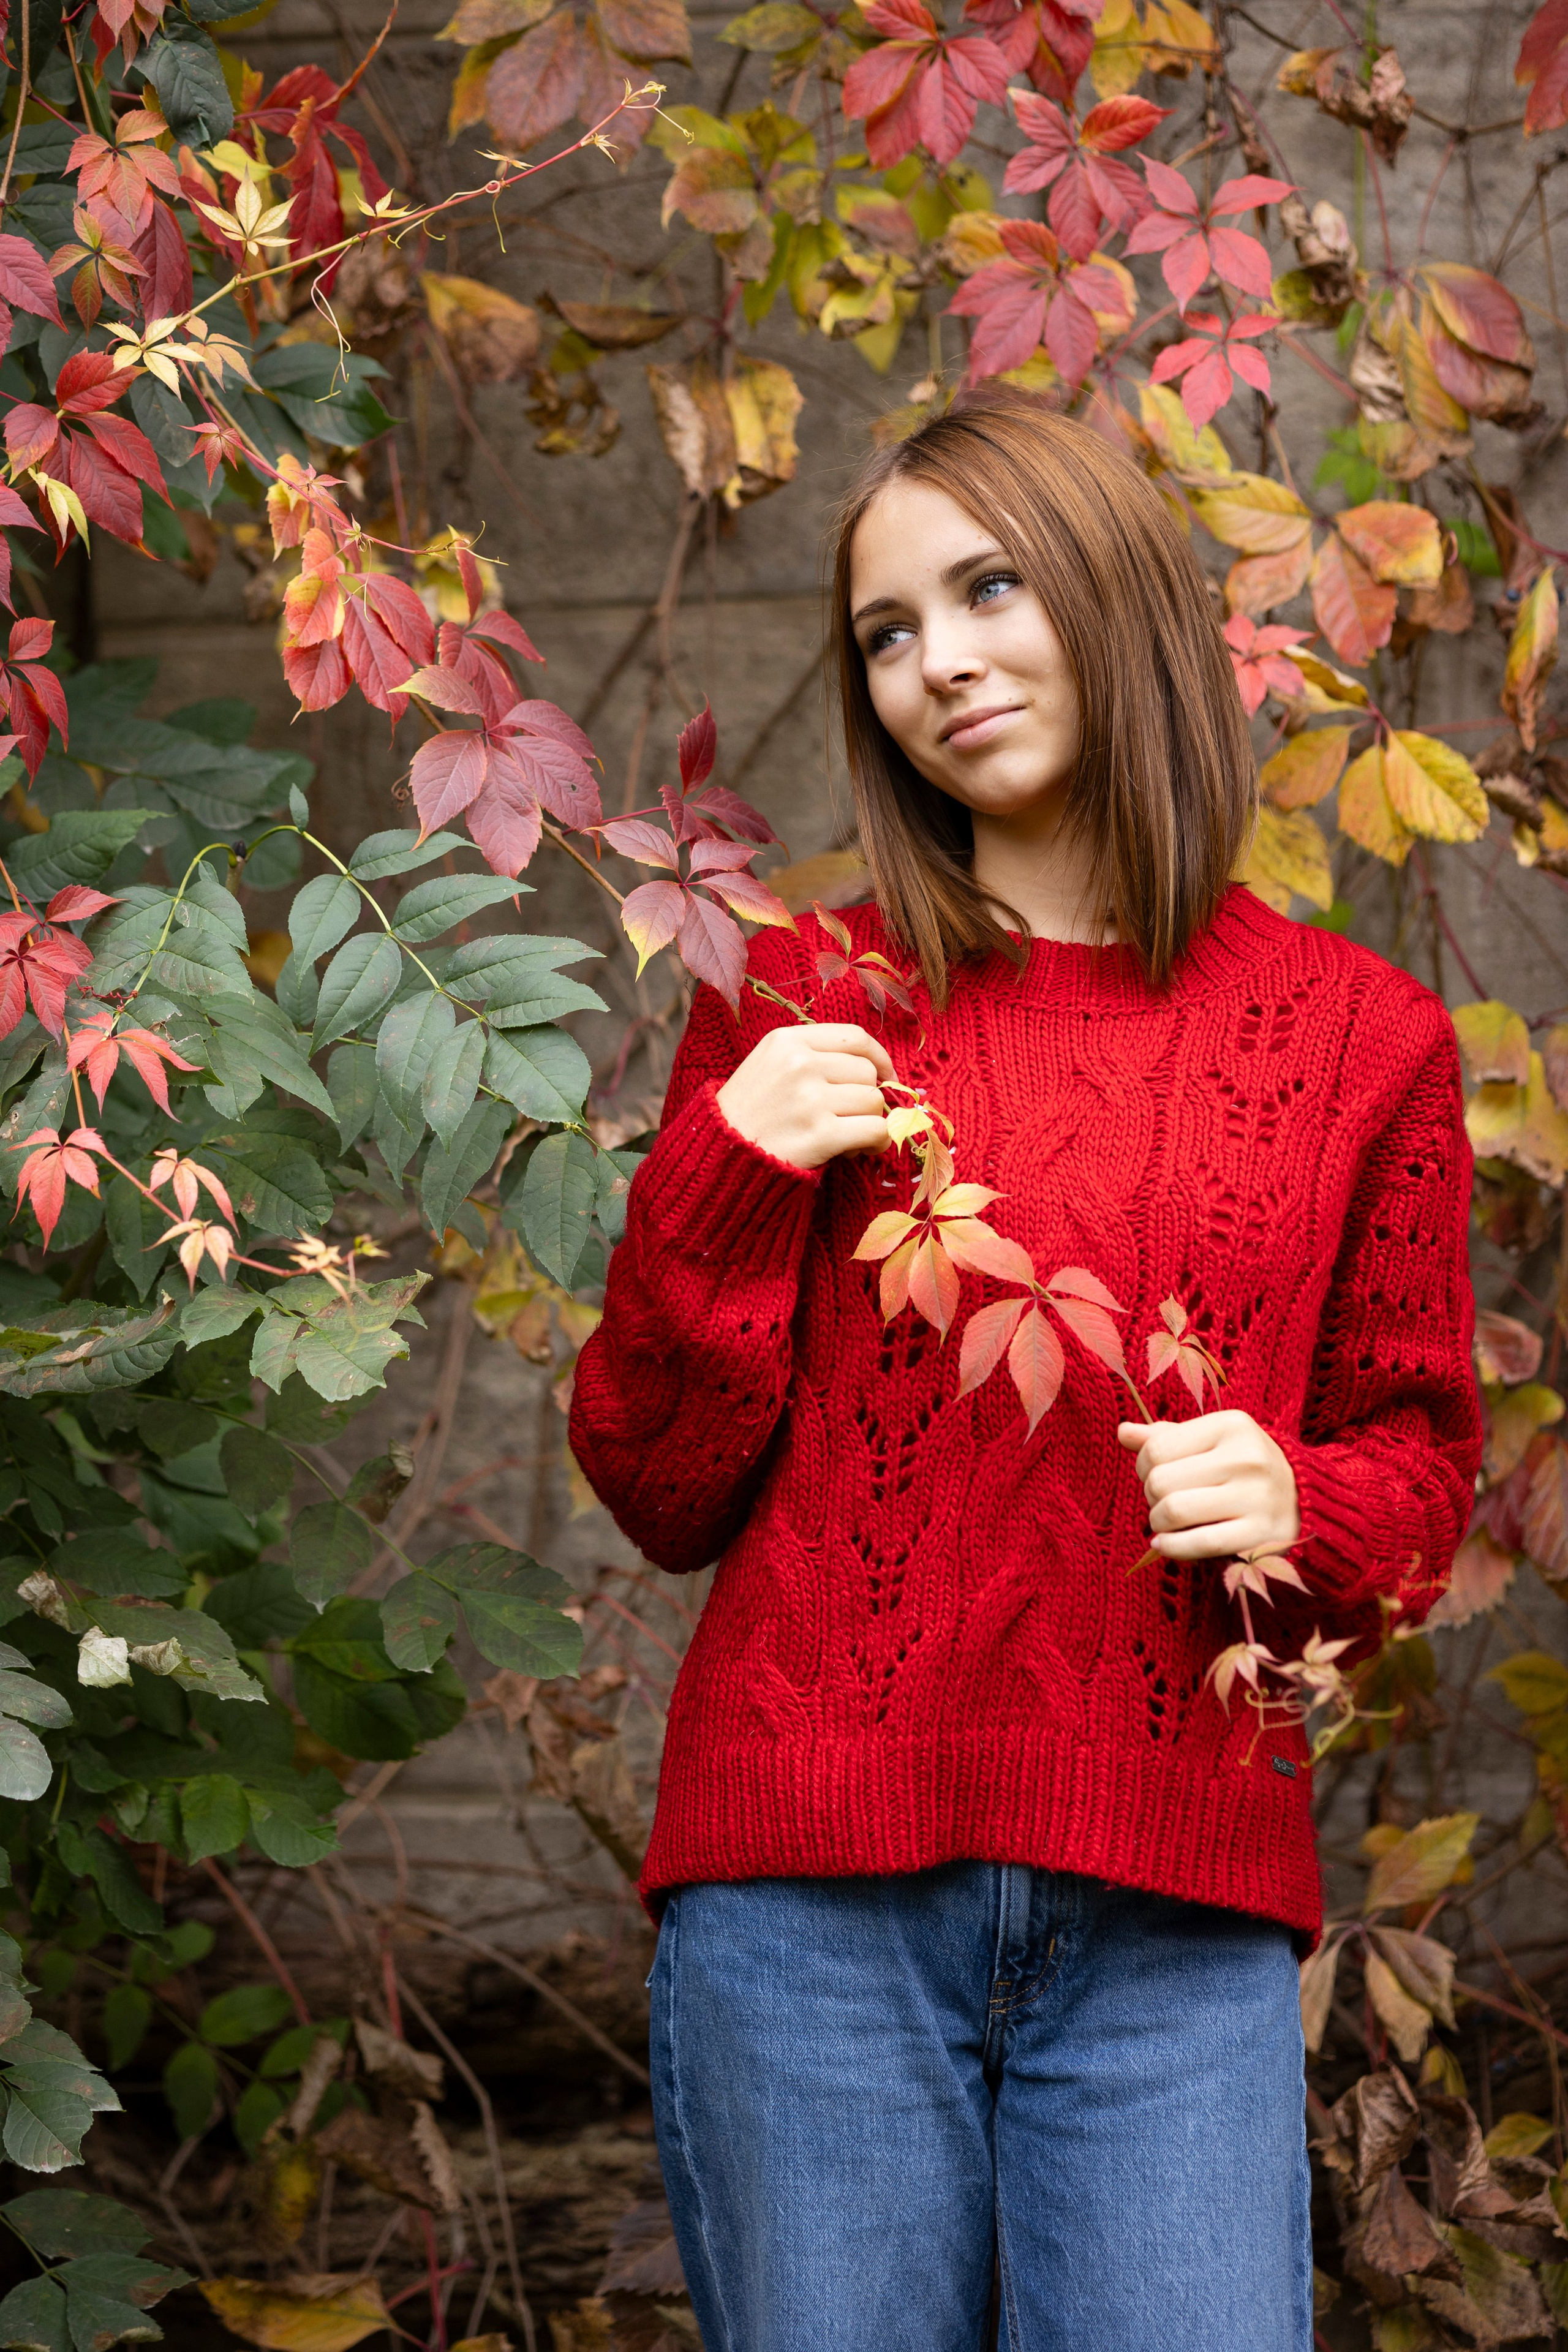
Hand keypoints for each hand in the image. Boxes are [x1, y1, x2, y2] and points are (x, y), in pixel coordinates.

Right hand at [715, 1023, 895, 1169]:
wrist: (718, 1155)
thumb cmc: (749, 1112)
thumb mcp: (769, 1064)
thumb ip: (814, 1056)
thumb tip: (874, 1069)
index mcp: (787, 1040)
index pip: (855, 1037)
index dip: (879, 1057)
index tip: (885, 1075)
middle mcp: (800, 1064)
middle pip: (866, 1072)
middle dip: (867, 1096)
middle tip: (850, 1118)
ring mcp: (810, 1099)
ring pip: (873, 1102)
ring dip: (870, 1122)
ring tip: (849, 1136)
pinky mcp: (820, 1134)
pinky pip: (874, 1131)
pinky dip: (877, 1142)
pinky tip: (861, 1150)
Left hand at [1116, 1410, 1300, 1561]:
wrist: (1306, 1503)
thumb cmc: (1245, 1468)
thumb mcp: (1212, 1441)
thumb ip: (1167, 1436)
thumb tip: (1123, 1432)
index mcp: (1231, 1425)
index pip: (1156, 1447)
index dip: (1143, 1466)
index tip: (1155, 1475)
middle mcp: (1246, 1457)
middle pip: (1160, 1480)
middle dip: (1150, 1496)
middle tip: (1162, 1501)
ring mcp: (1255, 1497)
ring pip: (1173, 1511)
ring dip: (1158, 1522)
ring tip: (1166, 1523)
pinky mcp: (1259, 1535)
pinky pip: (1197, 1543)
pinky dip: (1171, 1547)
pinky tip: (1164, 1545)